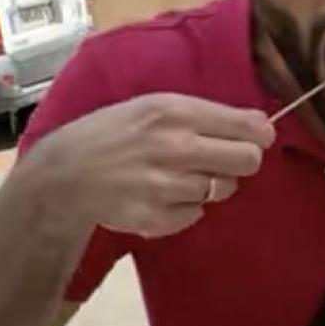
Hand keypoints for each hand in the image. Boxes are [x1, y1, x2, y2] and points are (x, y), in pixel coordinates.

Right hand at [28, 94, 275, 237]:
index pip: (247, 127)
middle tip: (224, 160)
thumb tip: (260, 123)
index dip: (260, 134)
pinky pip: (197, 214)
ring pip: (224, 189)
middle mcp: (176, 148)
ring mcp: (167, 186)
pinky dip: (186, 207)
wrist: (64, 175)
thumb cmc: (112, 133)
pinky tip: (163, 195)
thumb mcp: (153, 106)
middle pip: (248, 161)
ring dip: (211, 184)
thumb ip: (205, 114)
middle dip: (243, 160)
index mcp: (175, 112)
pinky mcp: (158, 218)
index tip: (259, 138)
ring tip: (181, 176)